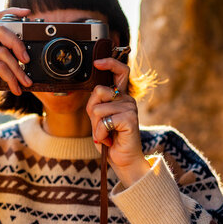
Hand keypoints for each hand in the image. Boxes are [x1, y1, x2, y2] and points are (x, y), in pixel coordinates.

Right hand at [0, 8, 32, 118]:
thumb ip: (5, 60)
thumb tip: (27, 60)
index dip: (11, 12)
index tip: (27, 13)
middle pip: (2, 30)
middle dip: (19, 45)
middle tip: (28, 61)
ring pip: (3, 52)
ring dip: (18, 70)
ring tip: (25, 82)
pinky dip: (10, 78)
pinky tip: (15, 88)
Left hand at [86, 58, 149, 186]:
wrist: (122, 160)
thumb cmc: (110, 139)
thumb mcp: (98, 118)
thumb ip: (96, 103)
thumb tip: (96, 89)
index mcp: (121, 96)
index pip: (120, 71)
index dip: (110, 63)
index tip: (97, 62)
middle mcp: (127, 99)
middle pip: (99, 90)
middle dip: (92, 110)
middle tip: (101, 125)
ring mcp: (130, 108)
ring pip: (98, 109)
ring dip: (97, 127)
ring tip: (107, 134)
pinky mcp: (130, 119)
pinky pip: (104, 121)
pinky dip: (101, 134)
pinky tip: (110, 139)